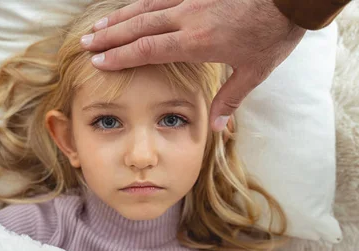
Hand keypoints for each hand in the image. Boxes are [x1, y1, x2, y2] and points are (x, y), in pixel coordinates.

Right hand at [80, 0, 305, 131]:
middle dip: (109, 37)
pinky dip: (141, 3)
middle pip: (138, 27)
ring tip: (98, 27)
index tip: (98, 61)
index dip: (120, 56)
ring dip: (119, 18)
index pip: (147, 50)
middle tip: (85, 44)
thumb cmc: (272, 34)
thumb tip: (215, 129)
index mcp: (196, 42)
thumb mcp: (254, 72)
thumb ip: (230, 100)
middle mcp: (187, 17)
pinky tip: (131, 9)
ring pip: (145, 7)